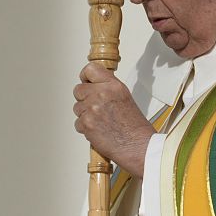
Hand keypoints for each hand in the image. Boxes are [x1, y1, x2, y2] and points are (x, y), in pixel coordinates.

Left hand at [74, 62, 155, 177]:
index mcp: (113, 86)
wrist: (138, 146)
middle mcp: (102, 94)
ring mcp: (92, 108)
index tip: (86, 81)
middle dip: (84, 99)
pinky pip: (77, 122)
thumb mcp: (124, 97)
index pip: (90, 69)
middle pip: (78, 89)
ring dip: (85, 115)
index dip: (85, 76)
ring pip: (77, 107)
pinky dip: (85, 128)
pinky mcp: (86, 123)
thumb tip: (93, 86)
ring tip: (100, 121)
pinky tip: (98, 130)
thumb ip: (108, 89)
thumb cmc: (134, 127)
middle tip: (95, 107)